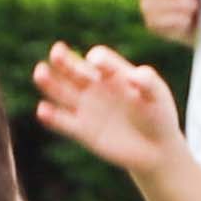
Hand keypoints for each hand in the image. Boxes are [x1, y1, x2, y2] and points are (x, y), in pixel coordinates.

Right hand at [34, 40, 186, 175]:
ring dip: (49, 82)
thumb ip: (148, 82)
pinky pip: (63, 121)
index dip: (97, 59)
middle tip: (57, 52)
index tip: (97, 64)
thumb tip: (133, 75)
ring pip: (62, 91)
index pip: (99, 59)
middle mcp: (95, 87)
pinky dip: (52, 116)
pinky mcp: (82, 130)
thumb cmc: (159, 116)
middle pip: (74, 69)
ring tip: (40, 72)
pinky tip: (43, 109)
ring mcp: (87, 108)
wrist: (156, 148)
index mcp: (114, 73)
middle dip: (65, 61)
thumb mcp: (158, 96)